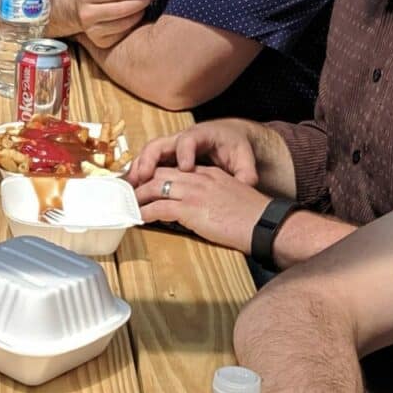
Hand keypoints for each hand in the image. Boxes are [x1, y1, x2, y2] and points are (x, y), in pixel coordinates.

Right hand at [71, 0, 154, 48]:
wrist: (76, 9)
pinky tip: (135, 15)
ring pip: (124, 23)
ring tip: (145, 3)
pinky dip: (133, 24)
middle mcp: (87, 13)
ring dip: (140, 12)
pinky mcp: (99, 41)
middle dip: (142, 0)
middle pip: (122, 9)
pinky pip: (123, 33)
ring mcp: (92, 30)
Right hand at [127, 118, 265, 187]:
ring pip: (149, 153)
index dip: (185, 153)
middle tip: (143, 177)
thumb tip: (246, 183)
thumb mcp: (244, 157)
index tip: (185, 168)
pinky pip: (148, 162)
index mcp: (202, 135)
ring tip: (131, 187)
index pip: (189, 140)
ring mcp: (171, 147)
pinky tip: (133, 189)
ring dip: (138, 169)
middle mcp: (182, 139)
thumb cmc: (234, 146)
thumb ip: (245, 171)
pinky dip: (139, 174)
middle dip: (150, 160)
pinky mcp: (167, 157)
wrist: (228, 137)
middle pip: (159, 144)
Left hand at [134, 165, 267, 252]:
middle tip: (127, 192)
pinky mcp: (191, 209)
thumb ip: (213, 196)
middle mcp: (199, 178)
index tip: (144, 182)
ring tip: (127, 206)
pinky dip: (144, 213)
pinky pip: (159, 208)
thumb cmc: (253, 217)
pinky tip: (137, 219)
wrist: (265, 224)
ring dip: (137, 197)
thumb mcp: (231, 197)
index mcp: (208, 173)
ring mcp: (194, 192)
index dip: (155, 175)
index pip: (175, 168)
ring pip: (155, 187)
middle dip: (140, 182)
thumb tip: (200, 208)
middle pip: (160, 173)